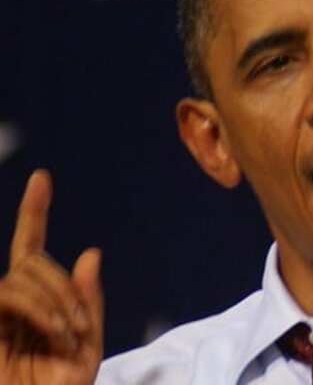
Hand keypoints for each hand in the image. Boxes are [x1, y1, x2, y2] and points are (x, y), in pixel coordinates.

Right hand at [0, 170, 102, 384]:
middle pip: (32, 260)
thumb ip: (89, 303)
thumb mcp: (86, 348)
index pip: (31, 249)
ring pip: (21, 274)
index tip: (42, 178)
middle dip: (64, 287)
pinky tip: (56, 330)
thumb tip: (91, 251)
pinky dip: (38, 306)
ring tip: (68, 334)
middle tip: (79, 327)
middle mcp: (13, 302)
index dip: (34, 212)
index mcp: (38, 303)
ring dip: (54, 299)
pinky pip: (7, 293)